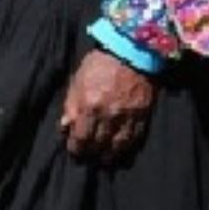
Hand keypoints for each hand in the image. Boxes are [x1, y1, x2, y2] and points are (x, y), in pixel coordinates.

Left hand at [60, 48, 156, 163]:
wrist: (131, 51)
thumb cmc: (99, 64)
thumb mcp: (77, 82)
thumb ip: (70, 107)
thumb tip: (65, 128)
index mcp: (89, 106)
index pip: (81, 139)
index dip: (76, 149)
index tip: (74, 151)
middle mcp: (109, 115)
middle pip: (98, 146)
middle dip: (91, 154)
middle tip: (87, 156)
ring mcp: (128, 117)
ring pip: (118, 147)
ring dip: (109, 156)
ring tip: (102, 158)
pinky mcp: (143, 116)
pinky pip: (134, 139)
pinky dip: (126, 148)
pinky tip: (120, 151)